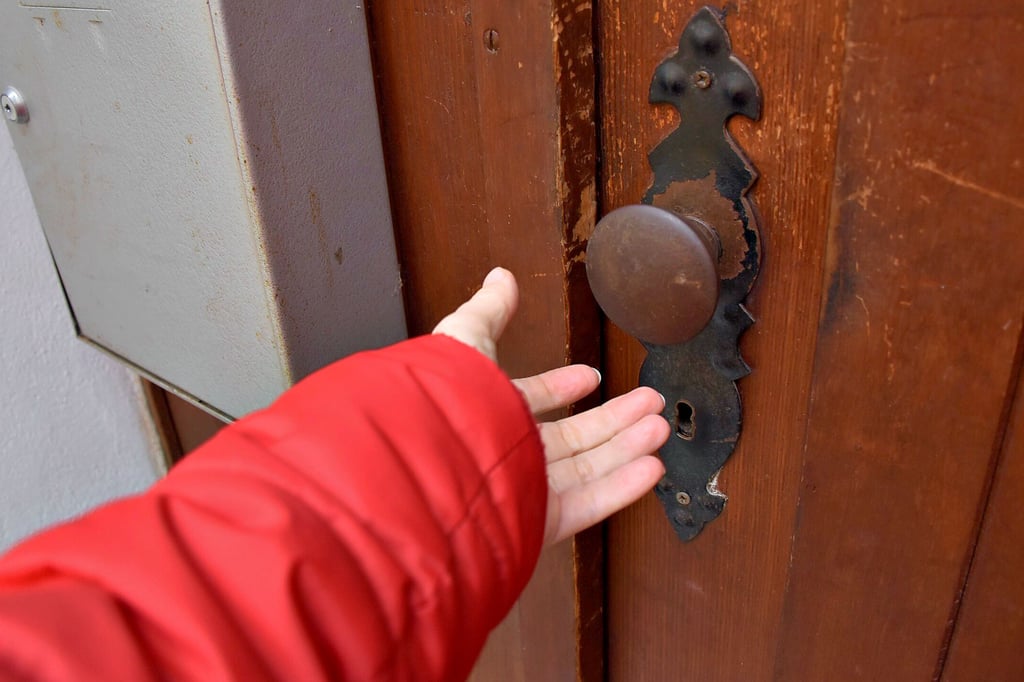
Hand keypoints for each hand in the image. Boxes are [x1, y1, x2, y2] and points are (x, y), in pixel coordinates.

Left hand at [434, 268, 668, 544]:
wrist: (426, 462)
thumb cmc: (437, 401)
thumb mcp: (465, 339)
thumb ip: (487, 310)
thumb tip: (499, 276)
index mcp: (488, 411)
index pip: (534, 399)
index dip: (564, 385)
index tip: (590, 377)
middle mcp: (506, 450)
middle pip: (572, 436)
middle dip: (615, 418)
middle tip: (650, 402)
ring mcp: (523, 487)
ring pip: (587, 468)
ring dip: (628, 447)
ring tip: (660, 426)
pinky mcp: (537, 518)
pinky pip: (587, 503)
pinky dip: (621, 487)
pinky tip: (650, 467)